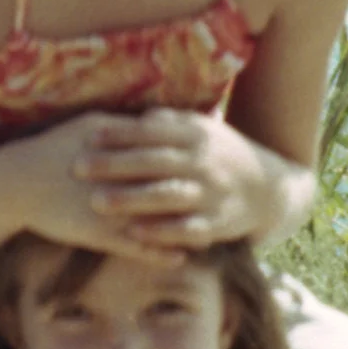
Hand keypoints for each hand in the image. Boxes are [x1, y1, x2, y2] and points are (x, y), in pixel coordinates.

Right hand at [0, 112, 197, 265]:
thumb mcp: (86, 127)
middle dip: (196, 194)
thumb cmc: (50, 151)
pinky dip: (159, 252)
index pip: (161, 149)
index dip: (188, 157)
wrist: (14, 182)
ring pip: (156, 221)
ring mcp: (107, 204)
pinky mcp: (95, 231)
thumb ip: (122, 125)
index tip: (211, 163)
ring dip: (184, 230)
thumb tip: (154, 119)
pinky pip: (135, 246)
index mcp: (114, 143)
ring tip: (212, 236)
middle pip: (167, 184)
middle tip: (223, 199)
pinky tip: (180, 258)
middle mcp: (115, 174)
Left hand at [71, 109, 276, 254]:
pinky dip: (160, 231)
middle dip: (114, 164)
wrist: (270, 189)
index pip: (153, 131)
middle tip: (77, 168)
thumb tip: (139, 116)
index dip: (121, 133)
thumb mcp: (202, 131)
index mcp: (197, 136)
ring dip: (131, 199)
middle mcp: (204, 162)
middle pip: (154, 161)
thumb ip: (170, 123)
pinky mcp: (218, 224)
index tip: (88, 136)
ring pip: (168, 195)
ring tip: (96, 202)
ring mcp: (212, 194)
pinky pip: (187, 228)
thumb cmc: (221, 155)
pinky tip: (133, 233)